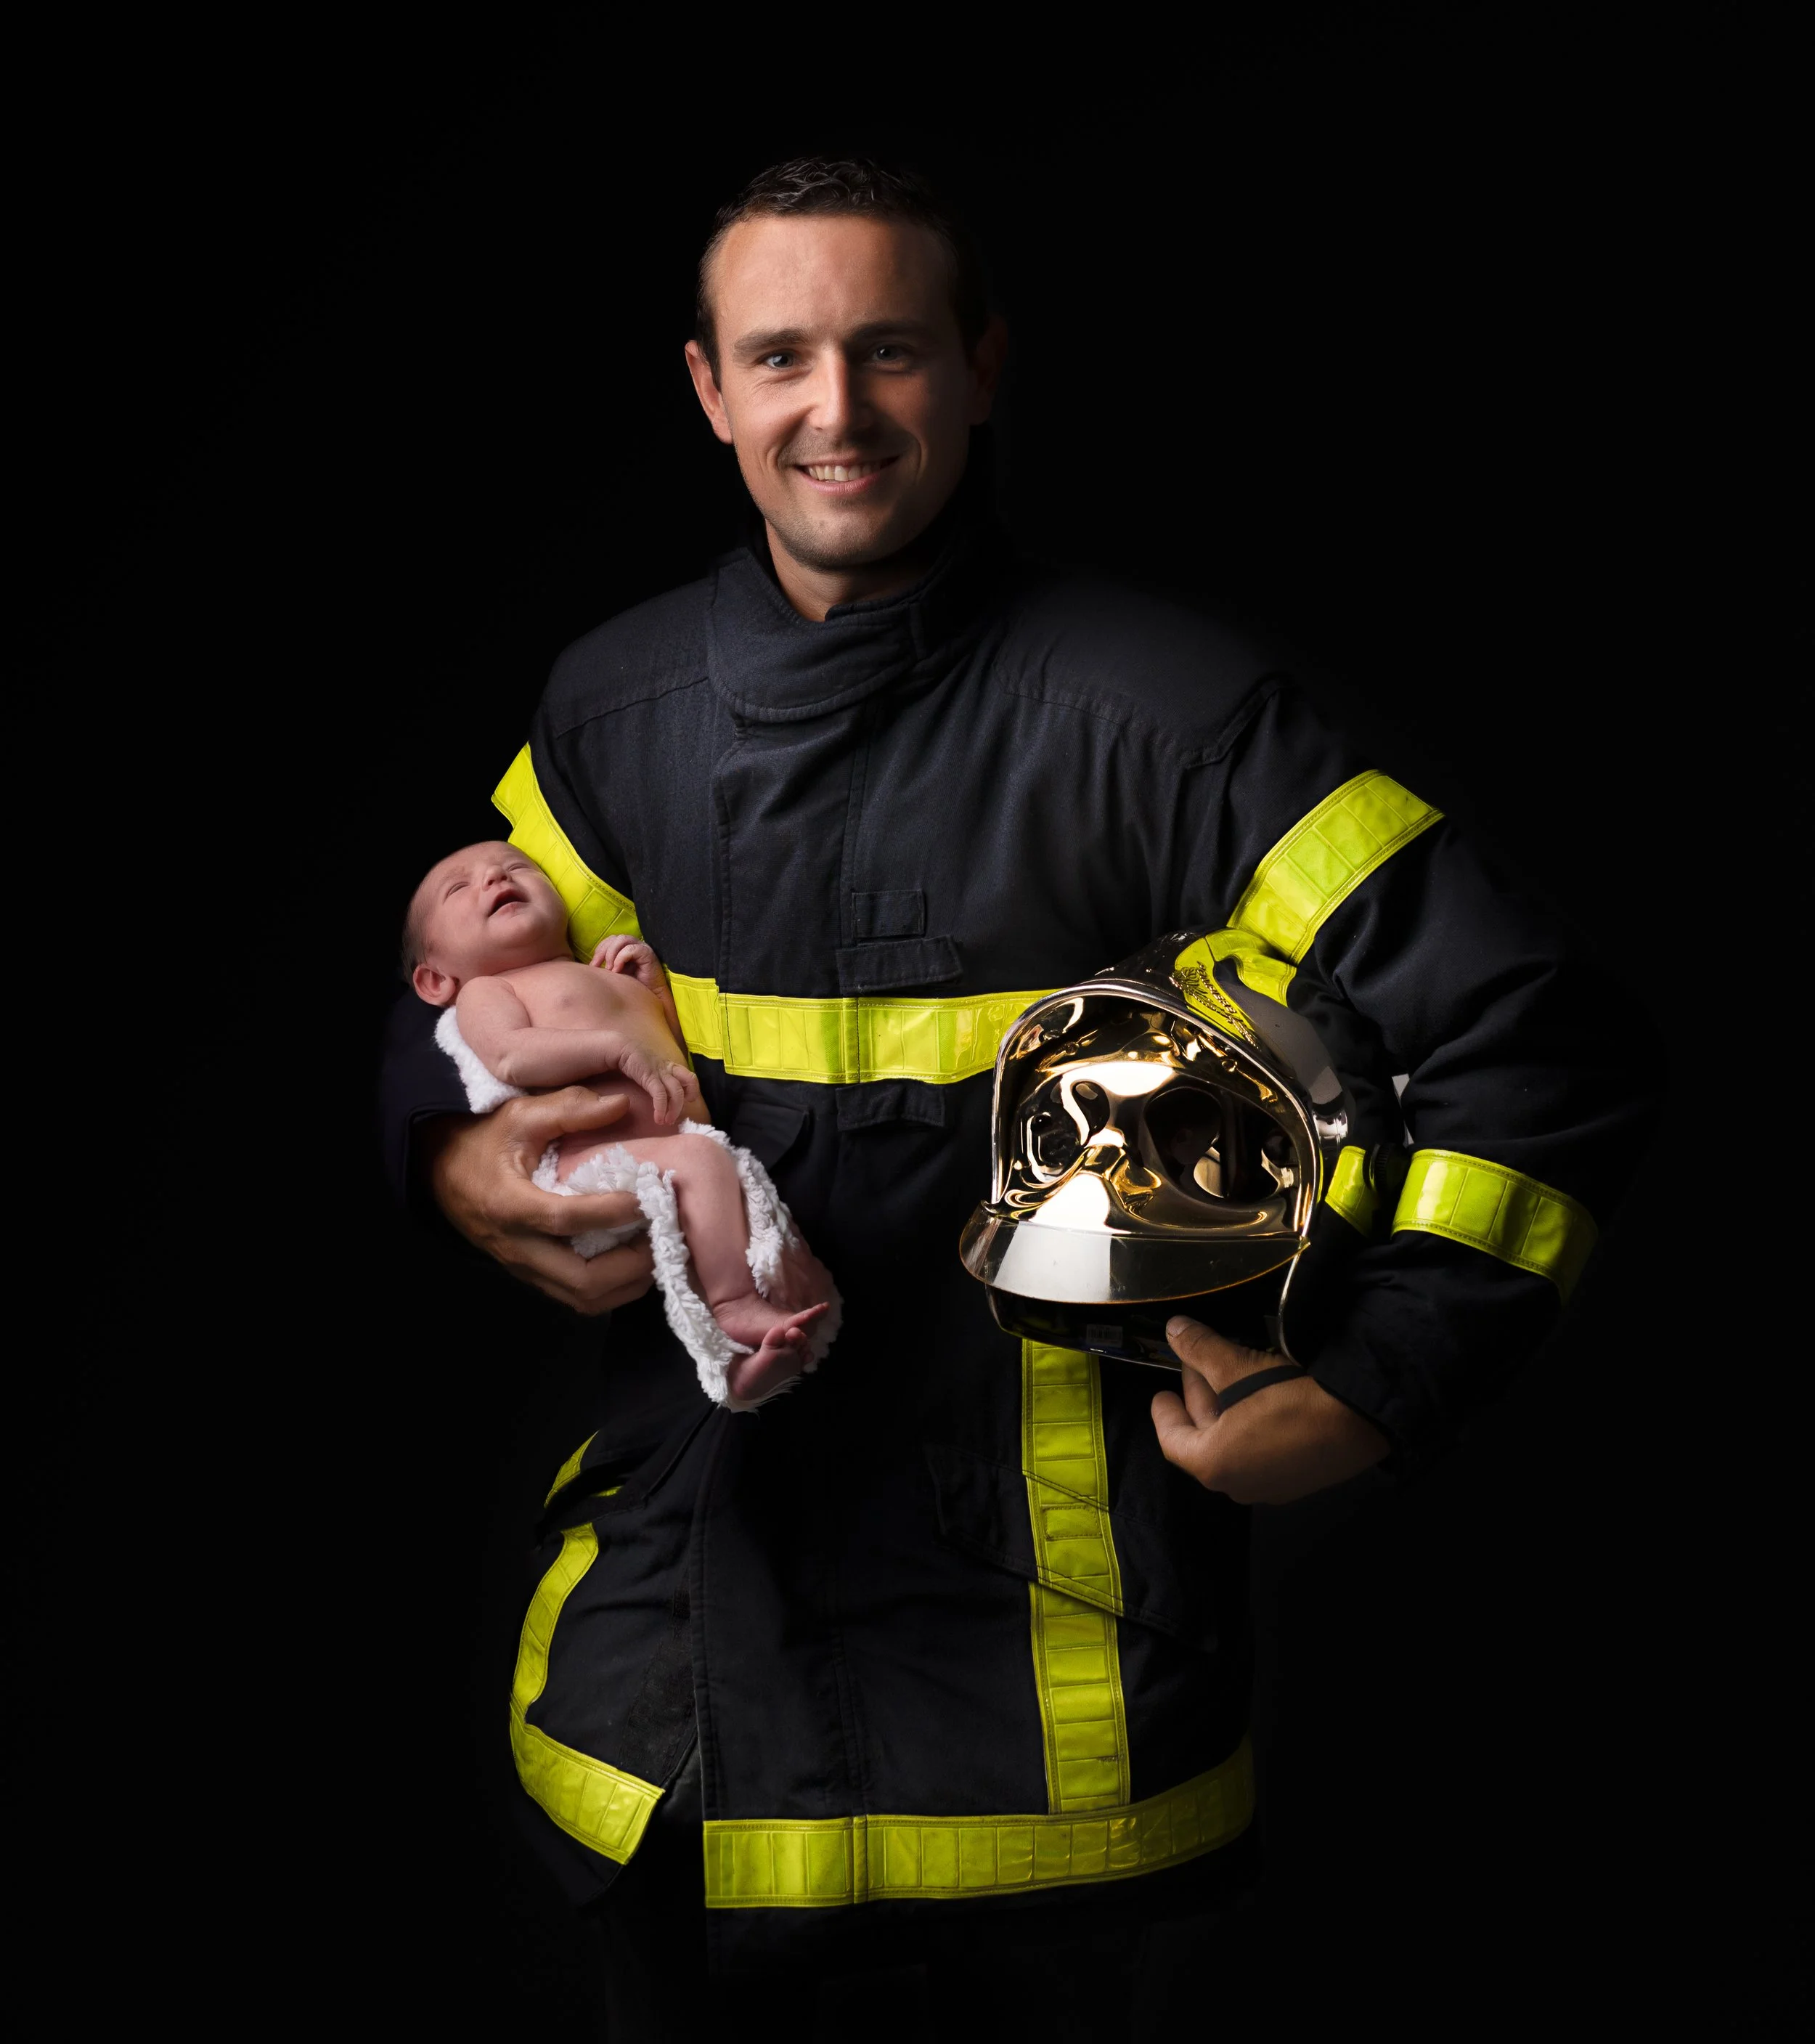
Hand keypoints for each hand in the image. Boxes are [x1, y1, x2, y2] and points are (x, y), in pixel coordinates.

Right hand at [420, 1088, 654, 1315]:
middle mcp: (517, 1246)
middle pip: (582, 1280)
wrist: (440, 1171)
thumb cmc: (482, 1140)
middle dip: (631, 1265)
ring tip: (657, 1249)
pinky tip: (635, 1261)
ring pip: (583, 1298)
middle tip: (664, 1235)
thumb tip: (623, 1104)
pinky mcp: (531, 1276)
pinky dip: (613, 1288)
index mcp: (510, 1205)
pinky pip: (577, 1297)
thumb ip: (570, 1108)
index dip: (611, 1213)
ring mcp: (524, 1267)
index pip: (566, 1220)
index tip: (648, 1197)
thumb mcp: (520, 1114)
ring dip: (627, 1283)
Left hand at [592, 935, 682, 1041]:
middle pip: (614, 938)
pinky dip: (621, 958)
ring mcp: (642, 948)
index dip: (599, 950)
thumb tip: (588, 967)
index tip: (593, 966)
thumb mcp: (614, 976)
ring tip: (610, 969)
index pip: (609, 941)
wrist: (650, 999)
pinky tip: (618, 971)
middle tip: (599, 967)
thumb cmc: (633, 988)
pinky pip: (631, 949)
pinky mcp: (648, 955)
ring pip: (622, 939)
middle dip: (603, 952)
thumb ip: (605, 968)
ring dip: (612, 954)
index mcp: (625, 949)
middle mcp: (634, 946)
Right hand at [614, 1040, 693, 1124]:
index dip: (692, 1089)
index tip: (687, 1101)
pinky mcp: (650, 1076)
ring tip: (666, 1121)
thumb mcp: (651, 1070)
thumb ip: (659, 1080)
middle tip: (675, 1117)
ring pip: (677, 1090)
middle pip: (690, 1080)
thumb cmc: (635, 1061)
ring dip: (675, 1109)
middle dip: (685, 1101)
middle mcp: (669, 1069)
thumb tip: (660, 1098)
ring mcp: (660, 1072)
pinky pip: (660, 1094)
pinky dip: (661, 1108)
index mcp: (671, 1067)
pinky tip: (657, 1118)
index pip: (689, 1076)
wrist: (622, 1048)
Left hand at [1150, 1316, 1388, 1503]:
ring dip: (1226, 1410)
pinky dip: (1251, 1425)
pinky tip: (1261, 1397)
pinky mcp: (1299, 1479)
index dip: (1164, 1413)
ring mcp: (1270, 1486)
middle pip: (1204, 1438)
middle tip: (1197, 1363)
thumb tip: (1173, 1329)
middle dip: (1199, 1397)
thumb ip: (1199, 1348)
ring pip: (1234, 1444)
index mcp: (1213, 1463)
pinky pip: (1262, 1452)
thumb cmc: (1288, 1398)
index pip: (1173, 1440)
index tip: (1161, 1395)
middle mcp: (1237, 1484)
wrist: (1360, 1422)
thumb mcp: (1237, 1367)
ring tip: (1228, 1372)